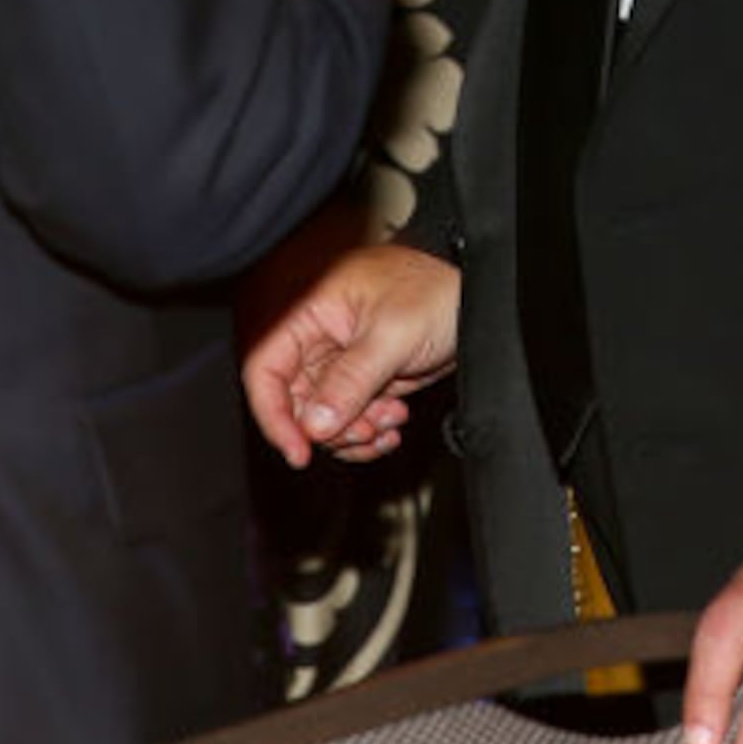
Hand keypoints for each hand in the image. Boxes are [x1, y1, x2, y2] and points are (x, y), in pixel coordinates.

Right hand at [239, 241, 458, 467]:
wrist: (476, 298)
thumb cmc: (435, 291)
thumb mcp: (391, 335)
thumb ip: (349, 380)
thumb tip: (313, 425)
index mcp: (311, 312)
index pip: (266, 368)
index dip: (272, 414)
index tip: (298, 451)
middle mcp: (319, 338)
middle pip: (294, 402)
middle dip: (327, 428)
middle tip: (364, 431)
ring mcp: (342, 361)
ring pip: (323, 417)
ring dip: (353, 433)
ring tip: (389, 421)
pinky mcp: (364, 380)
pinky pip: (349, 418)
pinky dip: (368, 432)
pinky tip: (393, 424)